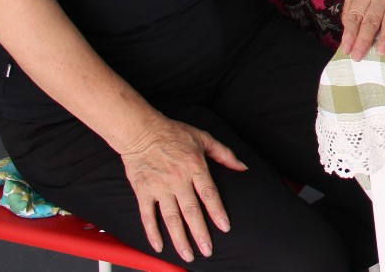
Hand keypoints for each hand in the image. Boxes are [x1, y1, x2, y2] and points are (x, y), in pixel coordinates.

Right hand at [118, 114, 245, 260]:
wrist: (141, 131)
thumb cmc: (174, 133)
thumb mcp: (204, 138)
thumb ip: (225, 154)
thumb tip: (243, 167)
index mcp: (195, 167)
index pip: (209, 194)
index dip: (217, 212)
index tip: (225, 227)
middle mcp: (178, 180)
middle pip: (191, 211)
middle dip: (200, 233)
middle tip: (207, 250)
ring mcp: (159, 188)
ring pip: (171, 218)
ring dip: (180, 239)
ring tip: (188, 255)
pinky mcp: (143, 192)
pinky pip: (147, 216)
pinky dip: (152, 233)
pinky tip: (160, 246)